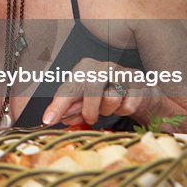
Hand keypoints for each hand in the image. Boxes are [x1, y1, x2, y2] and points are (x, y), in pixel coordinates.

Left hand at [42, 59, 160, 126]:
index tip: (48, 120)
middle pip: (91, 88)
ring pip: (111, 99)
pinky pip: (127, 106)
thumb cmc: (106, 93)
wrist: (138, 91)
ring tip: (108, 108)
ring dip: (108, 111)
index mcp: (84, 68)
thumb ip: (71, 108)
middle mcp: (102, 66)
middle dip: (89, 109)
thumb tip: (54, 119)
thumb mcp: (85, 98)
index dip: (58, 106)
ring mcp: (122, 73)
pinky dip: (123, 111)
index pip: (68, 88)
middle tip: (90, 119)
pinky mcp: (138, 83)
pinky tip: (123, 105)